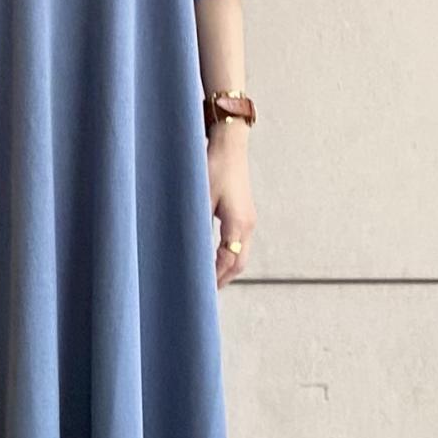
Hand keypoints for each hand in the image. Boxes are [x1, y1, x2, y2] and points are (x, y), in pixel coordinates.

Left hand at [207, 137, 254, 286]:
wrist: (230, 144)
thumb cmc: (213, 166)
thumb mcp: (201, 197)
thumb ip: (197, 224)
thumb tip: (188, 249)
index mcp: (239, 223)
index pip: (229, 261)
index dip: (214, 277)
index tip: (199, 290)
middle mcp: (248, 225)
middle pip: (239, 262)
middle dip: (223, 278)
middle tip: (204, 293)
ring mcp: (249, 219)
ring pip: (241, 253)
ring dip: (227, 268)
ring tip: (208, 281)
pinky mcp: (245, 213)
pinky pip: (240, 242)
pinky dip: (228, 255)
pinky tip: (215, 258)